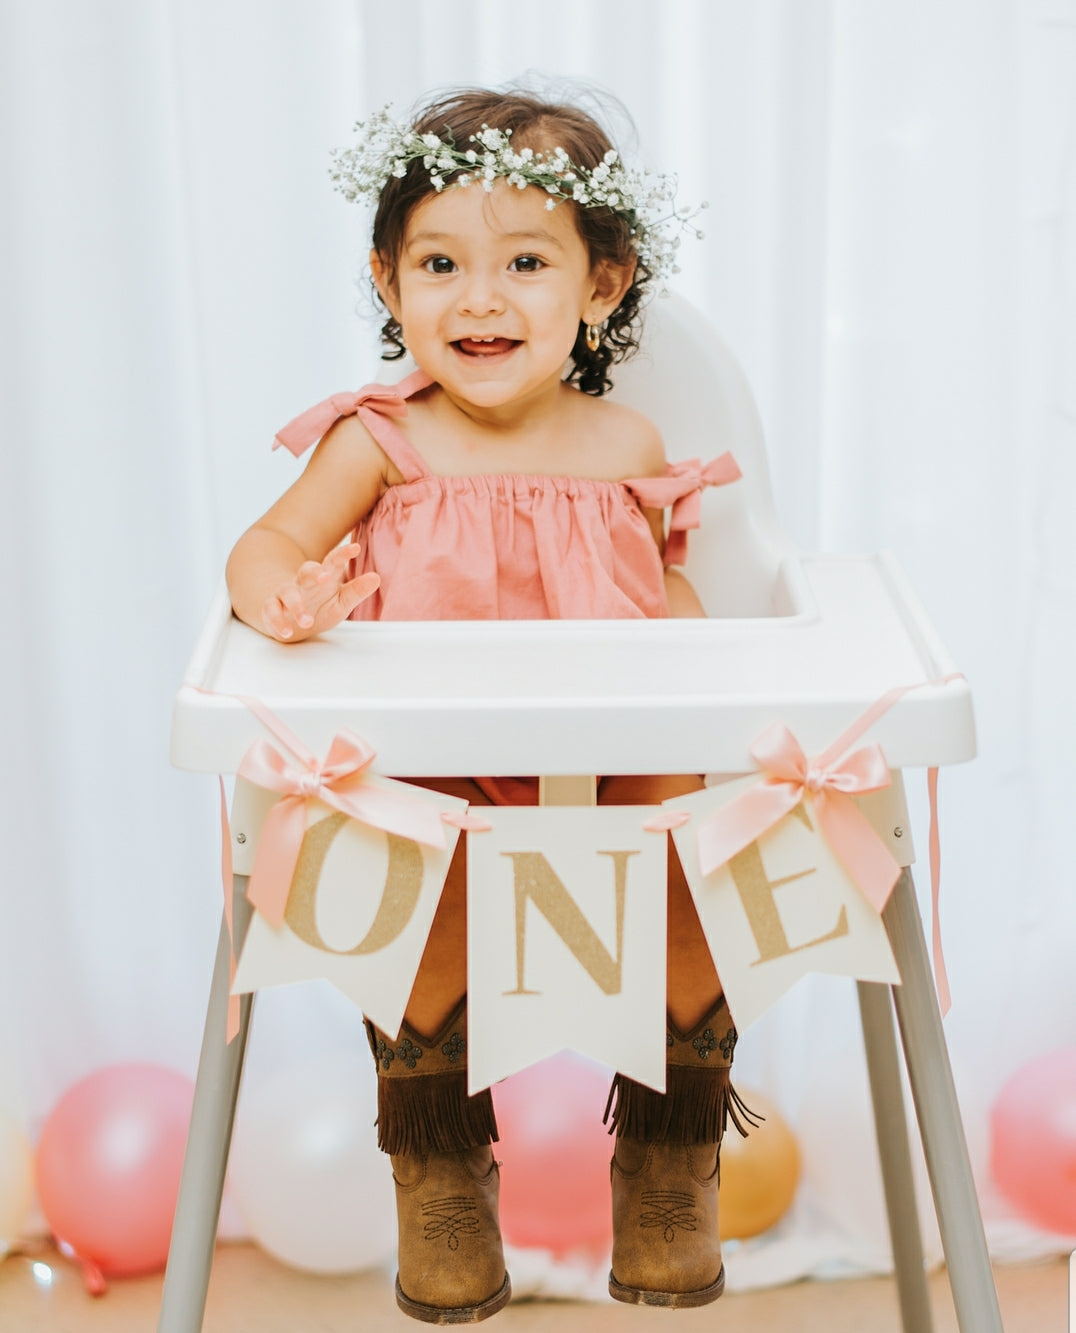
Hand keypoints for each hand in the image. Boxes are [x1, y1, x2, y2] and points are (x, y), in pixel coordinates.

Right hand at [261, 542, 379, 640]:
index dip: (343, 554)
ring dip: (296, 606)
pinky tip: (286, 632)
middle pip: (306, 571)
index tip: (355, 548)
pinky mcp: (271, 608)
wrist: (292, 621)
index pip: (333, 562)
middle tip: (325, 577)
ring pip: (288, 593)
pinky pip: (271, 611)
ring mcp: (285, 594)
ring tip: (307, 621)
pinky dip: (278, 621)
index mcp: (323, 577)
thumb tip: (376, 578)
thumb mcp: (341, 602)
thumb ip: (356, 591)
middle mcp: (303, 582)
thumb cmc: (320, 607)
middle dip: (314, 572)